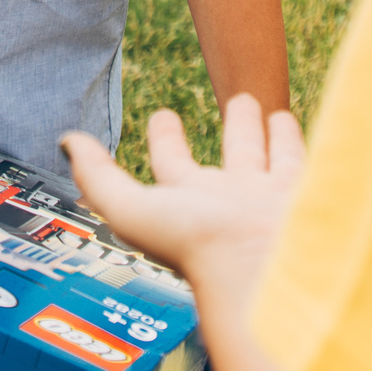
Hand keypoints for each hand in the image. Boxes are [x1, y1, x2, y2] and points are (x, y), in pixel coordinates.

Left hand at [62, 94, 305, 300]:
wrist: (262, 269)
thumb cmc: (196, 247)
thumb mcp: (132, 208)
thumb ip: (99, 176)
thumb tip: (68, 141)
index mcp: (191, 205)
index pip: (176, 164)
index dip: (167, 139)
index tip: (163, 116)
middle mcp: (232, 201)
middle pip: (231, 156)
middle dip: (232, 129)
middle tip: (236, 101)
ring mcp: (269, 198)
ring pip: (265, 155)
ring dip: (261, 132)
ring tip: (261, 105)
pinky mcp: (303, 193)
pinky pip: (300, 157)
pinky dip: (295, 138)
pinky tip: (296, 118)